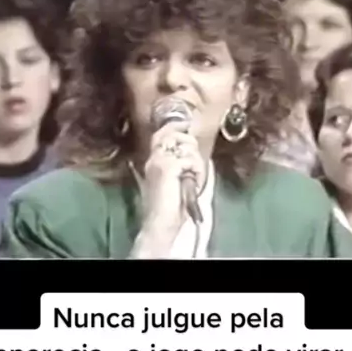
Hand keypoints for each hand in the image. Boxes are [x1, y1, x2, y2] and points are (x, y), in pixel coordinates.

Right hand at [130, 122, 204, 257]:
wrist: (160, 224)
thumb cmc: (170, 207)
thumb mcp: (174, 180)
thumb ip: (179, 164)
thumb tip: (191, 149)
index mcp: (154, 160)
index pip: (163, 133)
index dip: (176, 127)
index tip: (186, 126)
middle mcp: (154, 157)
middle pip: (177, 135)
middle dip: (192, 148)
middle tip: (194, 169)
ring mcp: (159, 161)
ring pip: (187, 147)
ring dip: (196, 163)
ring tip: (193, 179)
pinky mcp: (167, 167)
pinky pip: (191, 160)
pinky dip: (197, 171)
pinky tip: (193, 184)